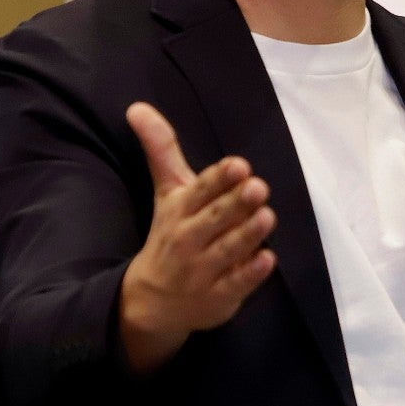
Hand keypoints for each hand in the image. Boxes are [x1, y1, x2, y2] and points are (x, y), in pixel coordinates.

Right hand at [118, 102, 275, 373]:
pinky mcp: (219, 296)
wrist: (153, 299)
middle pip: (214, 218)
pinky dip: (250, 273)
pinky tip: (267, 259)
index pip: (199, 191)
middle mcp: (188, 238)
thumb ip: (162, 150)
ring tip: (267, 216)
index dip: (218, 179)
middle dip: (235, 203)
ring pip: (228, 250)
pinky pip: (236, 284)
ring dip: (248, 234)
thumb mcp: (166, 192)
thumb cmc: (170, 235)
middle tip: (258, 187)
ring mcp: (203, 270)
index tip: (238, 165)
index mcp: (179, 210)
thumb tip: (137, 106)